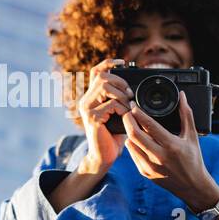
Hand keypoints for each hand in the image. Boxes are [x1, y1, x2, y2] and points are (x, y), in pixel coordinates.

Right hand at [77, 57, 131, 172]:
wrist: (104, 157)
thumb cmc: (113, 135)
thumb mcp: (117, 113)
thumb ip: (119, 98)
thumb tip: (132, 86)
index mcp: (91, 97)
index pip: (96, 72)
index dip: (108, 63)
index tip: (122, 62)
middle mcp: (85, 100)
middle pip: (102, 77)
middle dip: (120, 83)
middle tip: (130, 95)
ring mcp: (87, 109)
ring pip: (105, 87)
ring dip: (122, 96)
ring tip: (129, 107)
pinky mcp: (92, 118)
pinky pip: (111, 104)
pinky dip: (123, 109)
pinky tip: (126, 117)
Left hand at [121, 91, 218, 211]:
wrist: (192, 186)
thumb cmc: (194, 159)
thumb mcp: (192, 136)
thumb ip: (186, 114)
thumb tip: (182, 96)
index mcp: (171, 146)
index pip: (149, 126)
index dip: (139, 113)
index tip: (134, 105)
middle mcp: (159, 157)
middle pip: (134, 134)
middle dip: (128, 120)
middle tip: (127, 112)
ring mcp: (150, 167)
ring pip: (131, 144)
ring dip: (128, 132)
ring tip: (130, 124)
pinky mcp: (145, 173)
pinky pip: (133, 154)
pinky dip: (132, 144)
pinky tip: (135, 138)